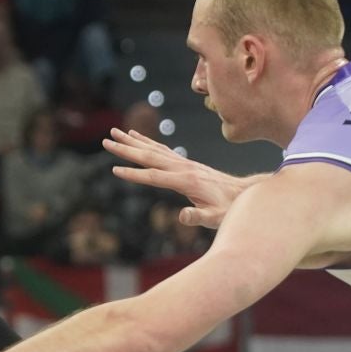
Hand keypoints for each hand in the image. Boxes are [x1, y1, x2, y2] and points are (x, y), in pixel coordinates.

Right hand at [104, 129, 257, 227]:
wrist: (244, 194)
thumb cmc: (229, 209)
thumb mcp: (216, 218)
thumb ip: (199, 218)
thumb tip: (182, 217)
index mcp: (186, 181)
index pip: (154, 176)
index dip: (134, 174)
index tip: (114, 169)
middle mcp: (183, 167)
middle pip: (150, 156)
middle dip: (126, 149)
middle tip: (106, 140)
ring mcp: (184, 163)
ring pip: (154, 149)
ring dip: (133, 141)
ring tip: (115, 132)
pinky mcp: (185, 163)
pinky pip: (162, 149)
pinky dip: (147, 142)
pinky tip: (136, 137)